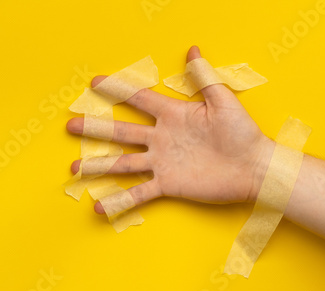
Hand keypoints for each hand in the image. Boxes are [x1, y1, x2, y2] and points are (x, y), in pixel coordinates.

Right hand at [67, 46, 273, 213]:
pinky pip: (140, 193)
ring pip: (124, 164)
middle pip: (122, 132)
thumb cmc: (242, 133)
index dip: (118, 90)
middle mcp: (162, 138)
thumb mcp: (222, 101)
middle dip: (95, 128)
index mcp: (173, 115)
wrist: (253, 167)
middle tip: (70, 125)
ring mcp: (163, 162)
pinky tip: (100, 207)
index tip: (96, 83)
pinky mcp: (169, 184)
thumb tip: (193, 49)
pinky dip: (121, 201)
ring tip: (75, 169)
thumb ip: (204, 77)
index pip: (140, 99)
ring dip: (99, 166)